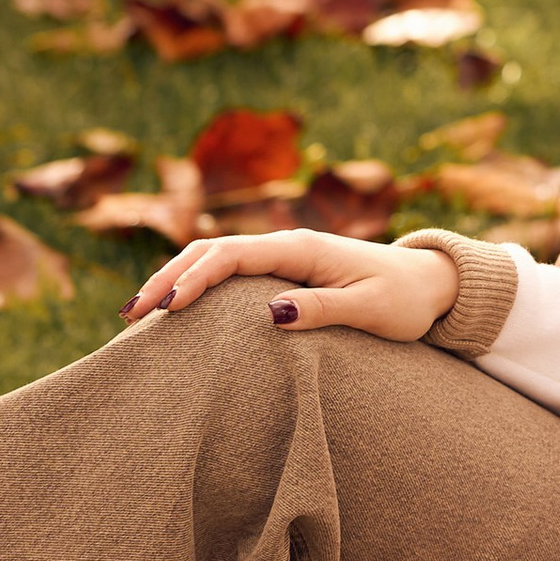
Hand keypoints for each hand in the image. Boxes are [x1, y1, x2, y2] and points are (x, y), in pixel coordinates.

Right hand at [123, 228, 459, 341]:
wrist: (430, 284)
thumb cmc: (404, 301)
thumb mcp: (369, 311)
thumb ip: (322, 311)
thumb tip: (270, 314)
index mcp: (302, 248)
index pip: (233, 255)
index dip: (195, 278)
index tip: (166, 309)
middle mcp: (287, 244)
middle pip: (211, 251)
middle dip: (167, 278)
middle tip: (129, 316)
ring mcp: (283, 255)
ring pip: (215, 258)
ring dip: (174, 279)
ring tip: (135, 314)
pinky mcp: (283, 271)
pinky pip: (229, 272)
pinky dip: (196, 284)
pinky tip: (172, 311)